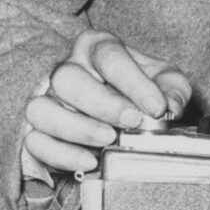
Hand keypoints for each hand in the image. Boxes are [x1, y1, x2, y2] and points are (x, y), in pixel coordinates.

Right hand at [20, 30, 192, 188]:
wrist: (118, 116)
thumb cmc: (139, 92)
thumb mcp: (164, 82)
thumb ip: (172, 88)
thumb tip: (170, 106)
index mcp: (96, 49)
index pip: (108, 55)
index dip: (133, 82)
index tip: (156, 107)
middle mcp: (66, 71)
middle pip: (66, 78)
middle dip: (102, 103)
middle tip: (131, 121)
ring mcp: (48, 101)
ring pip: (41, 110)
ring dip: (76, 128)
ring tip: (108, 139)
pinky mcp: (38, 132)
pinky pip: (36, 142)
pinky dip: (61, 154)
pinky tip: (90, 160)